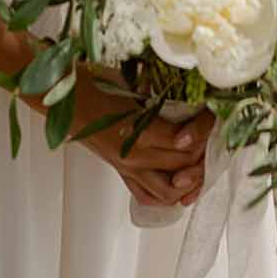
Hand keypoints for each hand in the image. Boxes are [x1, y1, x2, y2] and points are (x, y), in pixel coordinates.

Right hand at [72, 71, 215, 208]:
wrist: (63, 96)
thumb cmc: (94, 82)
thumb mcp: (132, 82)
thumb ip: (162, 92)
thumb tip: (193, 89)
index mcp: (137, 132)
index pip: (185, 141)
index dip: (205, 129)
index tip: (213, 113)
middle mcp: (134, 156)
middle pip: (183, 165)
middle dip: (204, 151)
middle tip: (212, 132)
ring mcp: (127, 168)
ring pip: (169, 190)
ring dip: (190, 179)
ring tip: (201, 162)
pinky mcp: (121, 172)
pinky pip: (148, 195)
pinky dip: (168, 194)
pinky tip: (180, 184)